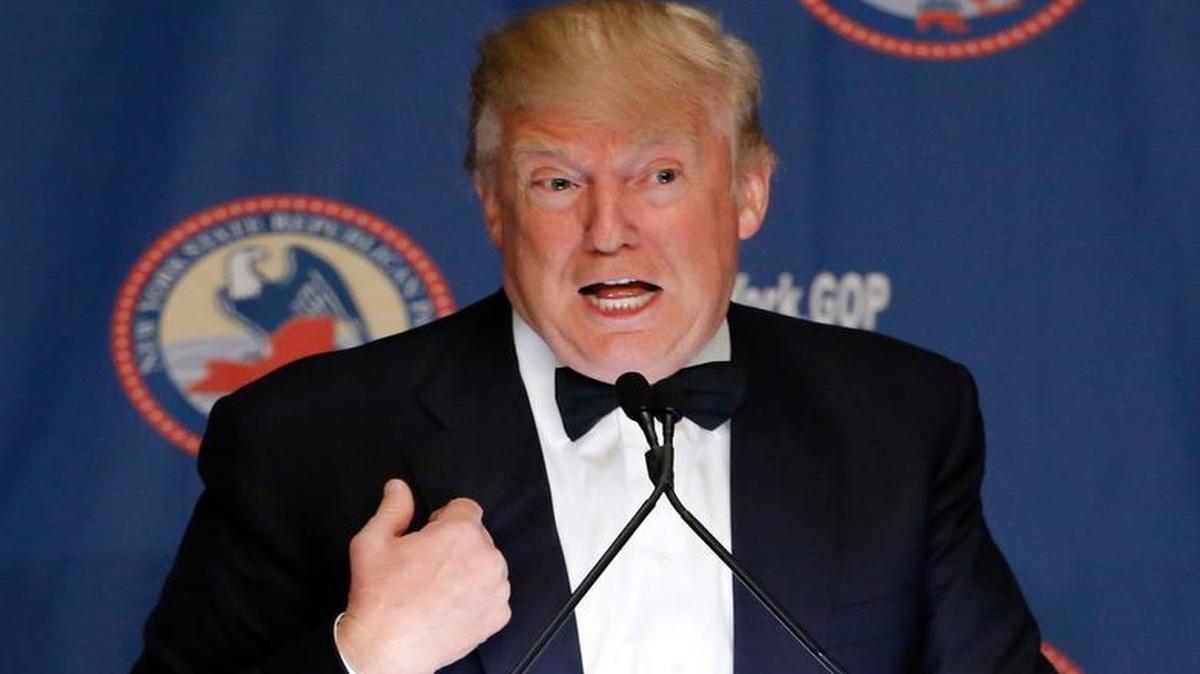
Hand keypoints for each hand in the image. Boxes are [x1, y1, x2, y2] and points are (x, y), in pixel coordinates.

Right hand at [336, 479, 510, 673]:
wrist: (387, 649)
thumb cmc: (380, 596)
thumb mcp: (372, 542)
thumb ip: (392, 508)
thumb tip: (399, 487)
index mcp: (460, 533)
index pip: (466, 508)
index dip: (444, 519)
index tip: (429, 537)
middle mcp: (487, 557)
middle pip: (478, 536)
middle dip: (457, 544)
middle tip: (429, 566)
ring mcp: (496, 588)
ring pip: (488, 565)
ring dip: (470, 569)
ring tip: (439, 588)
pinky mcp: (498, 615)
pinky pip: (493, 594)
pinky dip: (477, 597)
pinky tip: (451, 605)